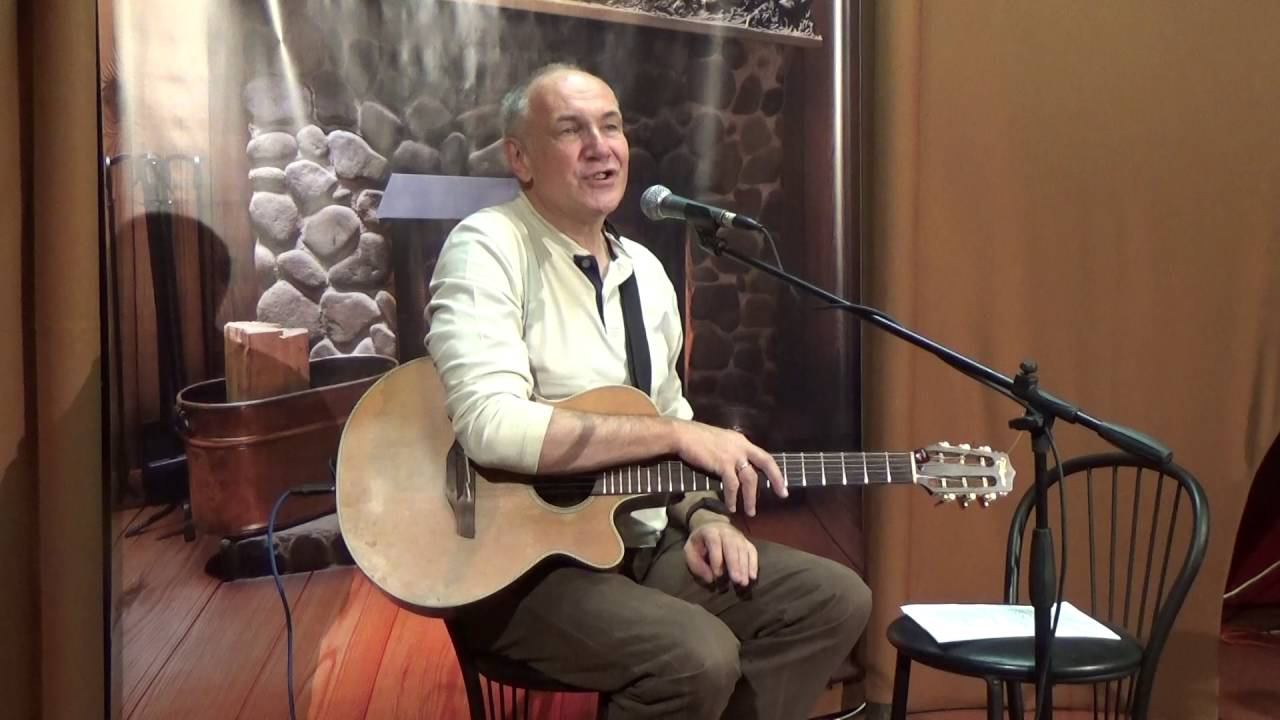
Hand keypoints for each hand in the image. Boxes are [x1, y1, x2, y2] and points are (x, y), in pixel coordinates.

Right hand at [671, 421, 785, 516]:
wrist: (683, 435)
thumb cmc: (697, 439)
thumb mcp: (721, 442)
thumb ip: (731, 451)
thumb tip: (736, 465)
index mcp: (742, 442)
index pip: (764, 456)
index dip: (774, 470)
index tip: (781, 482)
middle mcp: (741, 447)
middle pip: (766, 463)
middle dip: (776, 480)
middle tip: (783, 494)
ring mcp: (733, 455)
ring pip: (750, 479)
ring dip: (750, 497)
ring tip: (750, 512)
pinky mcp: (722, 464)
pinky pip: (732, 485)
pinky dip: (732, 497)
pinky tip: (730, 506)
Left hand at [684, 519, 757, 587]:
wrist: (711, 524)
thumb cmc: (700, 542)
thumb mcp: (691, 551)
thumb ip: (697, 565)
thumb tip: (710, 579)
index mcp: (710, 532)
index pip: (715, 543)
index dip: (717, 559)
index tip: (717, 574)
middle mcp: (727, 532)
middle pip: (732, 547)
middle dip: (735, 564)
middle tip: (737, 580)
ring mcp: (738, 536)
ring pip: (743, 550)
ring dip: (745, 567)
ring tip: (744, 582)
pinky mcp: (746, 541)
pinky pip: (752, 551)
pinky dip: (753, 564)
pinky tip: (752, 576)